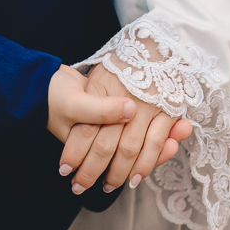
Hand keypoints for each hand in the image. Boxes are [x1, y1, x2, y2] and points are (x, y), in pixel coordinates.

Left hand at [60, 63, 192, 194]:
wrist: (156, 43)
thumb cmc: (122, 66)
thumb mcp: (99, 78)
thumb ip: (91, 106)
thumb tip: (76, 125)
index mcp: (101, 87)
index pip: (83, 128)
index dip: (73, 151)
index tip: (64, 168)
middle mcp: (122, 97)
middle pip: (104, 144)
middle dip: (91, 170)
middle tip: (79, 186)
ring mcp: (145, 104)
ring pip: (128, 149)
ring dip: (118, 173)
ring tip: (106, 186)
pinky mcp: (165, 109)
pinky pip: (154, 143)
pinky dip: (146, 164)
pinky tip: (135, 177)